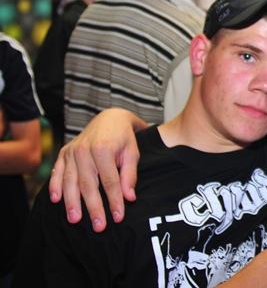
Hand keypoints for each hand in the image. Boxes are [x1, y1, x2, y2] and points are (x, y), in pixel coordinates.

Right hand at [48, 108, 142, 231]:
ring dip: (72, 202)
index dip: (114, 200)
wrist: (109, 118)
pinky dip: (55, 186)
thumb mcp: (132, 153)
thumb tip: (129, 198)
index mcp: (103, 149)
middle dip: (93, 207)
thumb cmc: (123, 138)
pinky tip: (55, 200)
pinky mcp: (64, 153)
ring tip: (74, 219)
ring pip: (70, 181)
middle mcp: (84, 150)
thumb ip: (130, 175)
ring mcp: (72, 151)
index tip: (118, 217)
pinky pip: (58, 171)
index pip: (109, 181)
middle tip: (98, 226)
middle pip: (88, 184)